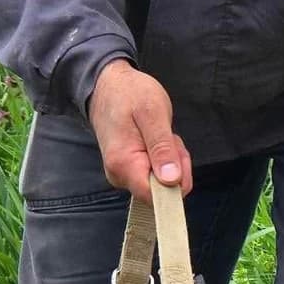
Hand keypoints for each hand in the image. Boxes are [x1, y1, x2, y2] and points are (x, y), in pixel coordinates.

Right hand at [88, 59, 193, 199]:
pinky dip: (164, 159)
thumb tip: (171, 181)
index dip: (175, 182)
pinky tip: (157, 140)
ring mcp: (124, 176)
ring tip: (161, 134)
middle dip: (175, 167)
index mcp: (124, 165)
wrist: (107, 85)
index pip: (157, 198)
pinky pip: (157, 176)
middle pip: (162, 192)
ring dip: (171, 160)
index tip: (174, 153)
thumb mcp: (152, 113)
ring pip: (162, 183)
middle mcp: (120, 177)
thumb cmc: (129, 94)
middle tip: (168, 137)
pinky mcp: (129, 173)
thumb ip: (162, 148)